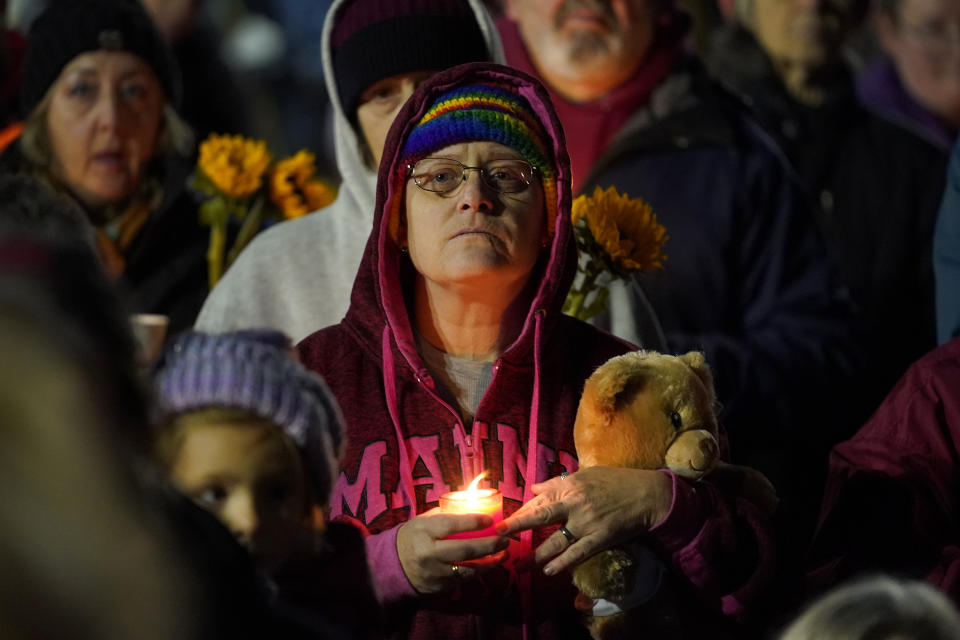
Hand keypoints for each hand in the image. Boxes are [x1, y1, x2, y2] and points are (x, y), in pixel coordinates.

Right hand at [396, 509, 509, 593]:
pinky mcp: (438, 586)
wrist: (392, 565)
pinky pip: (463, 579)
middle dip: (489, 545)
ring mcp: (434, 572)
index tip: (490, 519)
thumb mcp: (423, 521)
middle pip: (464, 549)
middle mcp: (429, 553)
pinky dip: (478, 571)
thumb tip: (471, 503)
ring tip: (504, 554)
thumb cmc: (412, 536)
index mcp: (424, 531)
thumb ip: (445, 514)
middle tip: (504, 539)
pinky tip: (489, 564)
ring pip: (468, 568)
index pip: (451, 525)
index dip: (472, 522)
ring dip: (490, 562)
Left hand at [495, 467, 672, 575]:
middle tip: (498, 536)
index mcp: (570, 485)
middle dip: (516, 526)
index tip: (503, 520)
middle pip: (540, 516)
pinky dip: (562, 563)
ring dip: (536, 554)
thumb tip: (535, 488)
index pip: (539, 499)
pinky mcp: (600, 538)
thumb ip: (559, 481)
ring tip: (521, 565)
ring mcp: (587, 522)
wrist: (648, 494)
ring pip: (556, 540)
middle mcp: (575, 503)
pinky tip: (549, 571)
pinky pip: (577, 553)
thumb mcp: (587, 474)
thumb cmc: (617, 481)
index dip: (520, 510)